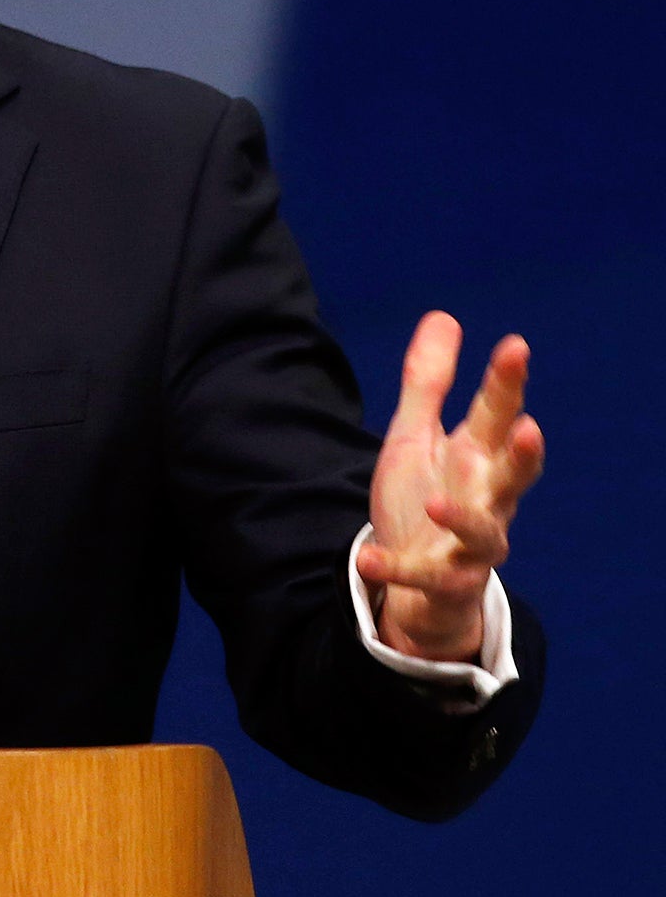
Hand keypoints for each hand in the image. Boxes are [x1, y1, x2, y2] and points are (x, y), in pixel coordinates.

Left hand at [359, 311, 543, 661]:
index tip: (515, 345)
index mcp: (478, 458)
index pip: (498, 414)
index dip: (508, 383)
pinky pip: (425, 576)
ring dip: (464, 519)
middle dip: (523, 455)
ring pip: (485, 534)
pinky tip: (367, 557)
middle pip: (515, 476)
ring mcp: (471, 545)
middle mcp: (487, 500)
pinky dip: (398, 568)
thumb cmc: (424, 498)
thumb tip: (443, 316)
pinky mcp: (445, 580)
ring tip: (436, 503)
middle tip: (528, 428)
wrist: (416, 581)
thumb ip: (428, 383)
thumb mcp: (416, 435)